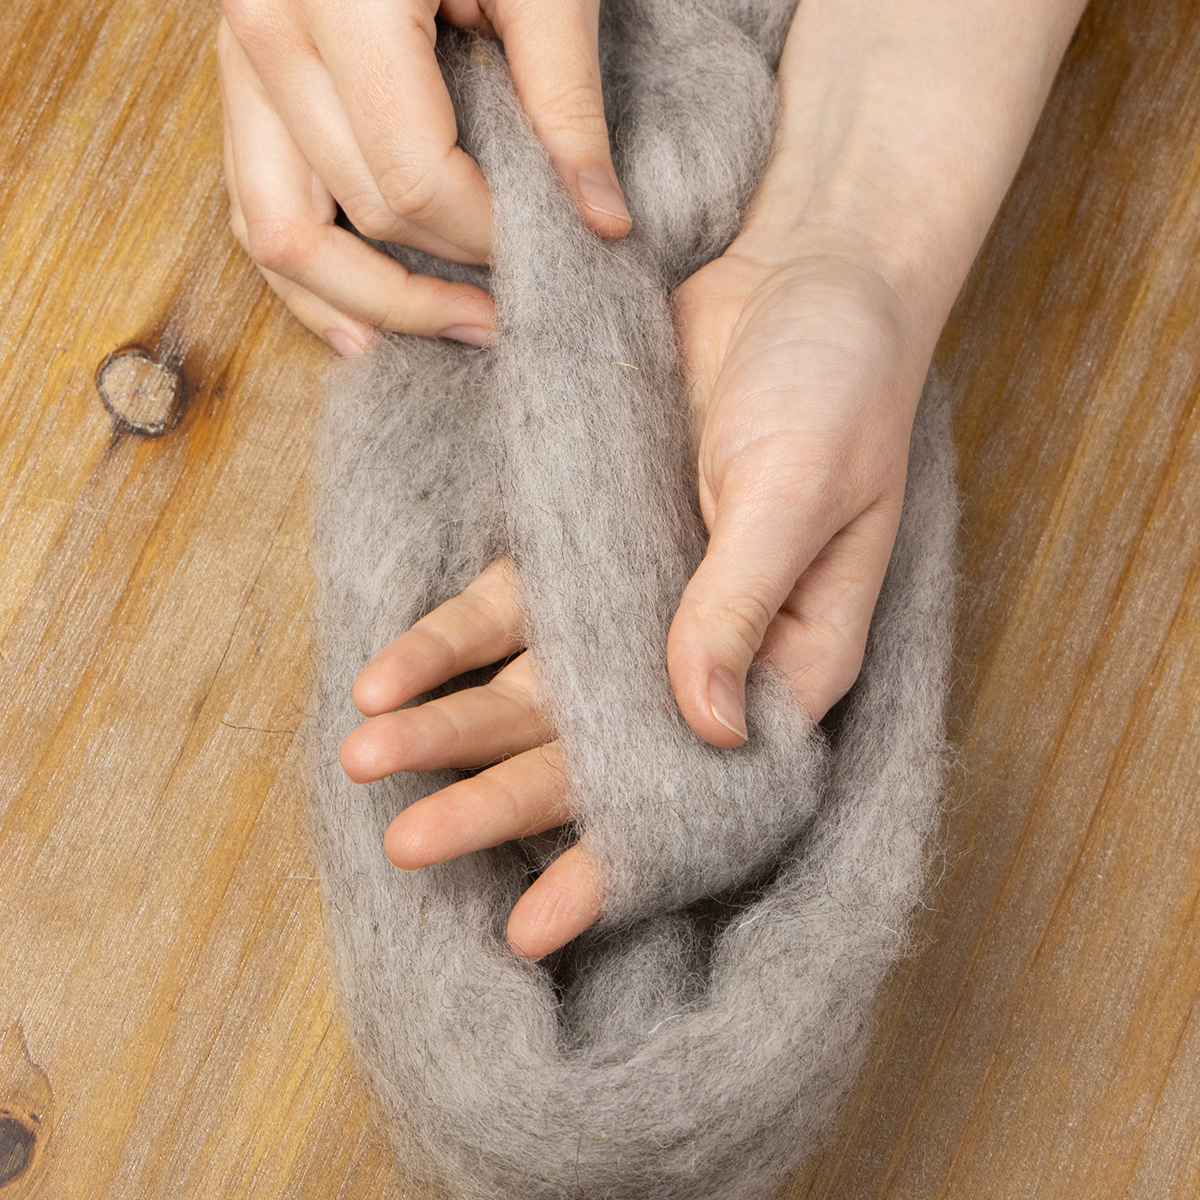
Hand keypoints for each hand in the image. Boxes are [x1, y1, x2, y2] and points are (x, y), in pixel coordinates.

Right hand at [217, 0, 630, 353]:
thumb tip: (602, 220)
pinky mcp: (243, 78)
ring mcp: (239, 59)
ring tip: (443, 336)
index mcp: (340, 1)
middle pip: (356, 214)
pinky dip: (306, 274)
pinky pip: (253, 205)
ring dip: (362, 302)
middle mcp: (266, 32)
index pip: (416, 180)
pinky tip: (360, 322)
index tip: (557, 247)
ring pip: (277, 234)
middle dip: (445, 270)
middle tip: (519, 302)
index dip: (492, 234)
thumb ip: (565, 99)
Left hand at [338, 250, 926, 959]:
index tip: (534, 928)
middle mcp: (702, 651)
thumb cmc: (837, 384)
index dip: (612, 861)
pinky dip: (447, 642)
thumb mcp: (801, 491)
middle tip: (409, 846)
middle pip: (589, 749)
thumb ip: (743, 605)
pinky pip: (506, 608)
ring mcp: (635, 599)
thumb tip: (704, 728)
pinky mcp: (584, 539)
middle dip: (498, 800)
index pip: (689, 790)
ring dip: (451, 726)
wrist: (802, 270)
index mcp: (784, 666)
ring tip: (367, 765)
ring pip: (532, 688)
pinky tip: (384, 676)